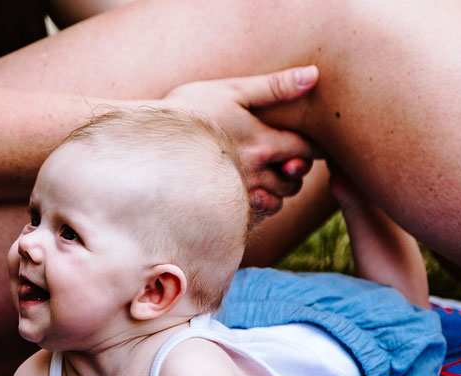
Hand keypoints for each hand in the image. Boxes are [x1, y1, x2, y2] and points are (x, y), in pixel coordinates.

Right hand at [162, 65, 318, 215]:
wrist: (148, 143)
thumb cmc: (188, 111)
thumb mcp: (230, 90)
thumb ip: (274, 86)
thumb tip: (313, 75)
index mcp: (262, 144)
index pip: (307, 150)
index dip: (312, 146)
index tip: (302, 139)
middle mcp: (254, 174)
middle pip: (295, 180)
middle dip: (295, 169)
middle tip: (283, 156)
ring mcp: (237, 195)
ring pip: (277, 201)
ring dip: (278, 189)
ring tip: (264, 173)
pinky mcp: (222, 208)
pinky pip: (253, 215)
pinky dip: (259, 205)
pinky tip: (247, 190)